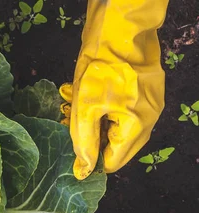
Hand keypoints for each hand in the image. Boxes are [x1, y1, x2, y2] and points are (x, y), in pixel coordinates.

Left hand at [61, 0, 168, 179]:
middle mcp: (150, 120)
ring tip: (77, 110)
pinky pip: (125, 113)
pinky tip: (89, 100)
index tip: (72, 151)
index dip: (91, 160)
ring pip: (120, 129)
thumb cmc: (101, 69)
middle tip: (72, 125)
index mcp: (137, 128)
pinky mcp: (146, 93)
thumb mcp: (84, 109)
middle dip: (94, 140)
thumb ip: (84, 142)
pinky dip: (106, 112)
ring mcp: (151, 105)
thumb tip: (83, 170)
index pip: (113, 162)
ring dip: (97, 125)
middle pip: (118, 148)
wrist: (119, 30)